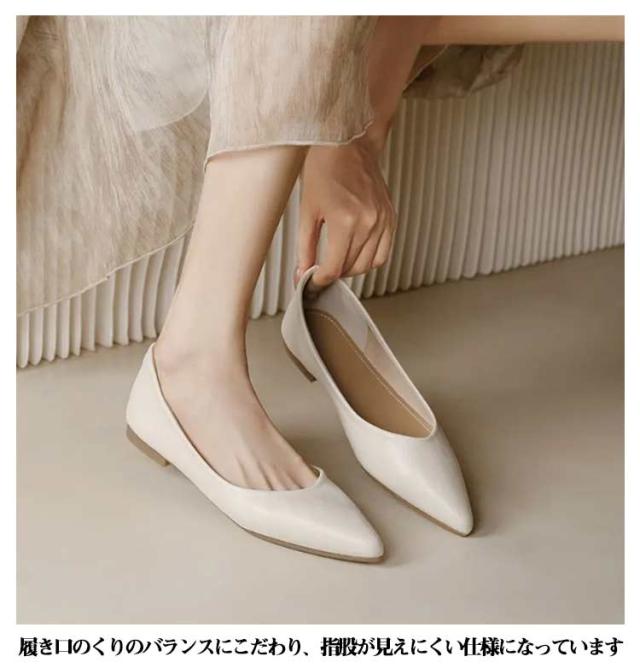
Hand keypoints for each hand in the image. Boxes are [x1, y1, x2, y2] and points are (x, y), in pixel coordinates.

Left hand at [296, 134, 395, 288]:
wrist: (348, 143)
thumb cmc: (324, 169)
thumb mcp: (307, 211)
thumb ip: (305, 248)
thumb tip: (302, 274)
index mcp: (345, 221)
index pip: (334, 268)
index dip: (320, 280)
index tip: (312, 282)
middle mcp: (368, 222)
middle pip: (352, 268)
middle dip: (334, 274)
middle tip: (320, 271)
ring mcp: (383, 220)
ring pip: (369, 264)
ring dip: (352, 269)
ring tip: (337, 261)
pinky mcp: (390, 217)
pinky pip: (383, 251)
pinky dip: (370, 259)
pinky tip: (356, 252)